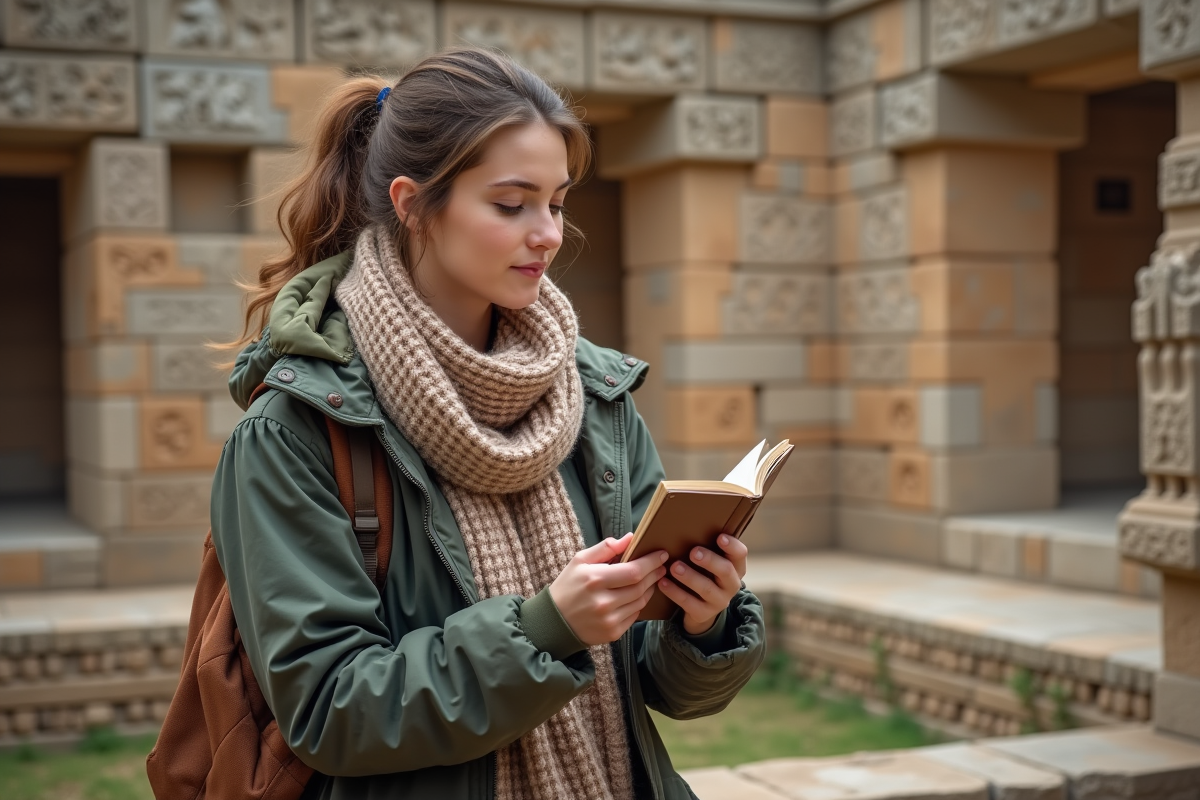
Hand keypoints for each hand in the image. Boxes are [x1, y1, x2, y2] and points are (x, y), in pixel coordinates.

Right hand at [549, 533, 668, 645]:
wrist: (554, 621)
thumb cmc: (567, 586)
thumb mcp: (580, 561)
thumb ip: (606, 548)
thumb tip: (630, 538)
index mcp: (595, 579)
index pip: (634, 571)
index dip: (651, 562)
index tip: (662, 554)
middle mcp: (603, 602)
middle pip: (640, 586)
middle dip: (654, 574)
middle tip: (661, 566)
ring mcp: (609, 620)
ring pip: (640, 601)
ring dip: (649, 589)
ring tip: (651, 579)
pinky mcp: (613, 633)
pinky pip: (635, 616)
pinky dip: (639, 604)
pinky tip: (637, 596)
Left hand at [657, 534, 747, 635]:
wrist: (700, 607)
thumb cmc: (703, 573)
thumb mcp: (709, 562)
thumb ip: (704, 546)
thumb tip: (683, 525)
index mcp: (735, 567)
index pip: (740, 554)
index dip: (732, 546)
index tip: (719, 537)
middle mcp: (731, 584)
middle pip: (726, 571)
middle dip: (710, 560)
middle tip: (693, 552)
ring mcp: (719, 601)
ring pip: (706, 588)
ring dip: (690, 577)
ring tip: (674, 567)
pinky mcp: (703, 613)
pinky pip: (689, 603)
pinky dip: (675, 592)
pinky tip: (662, 582)